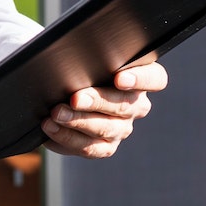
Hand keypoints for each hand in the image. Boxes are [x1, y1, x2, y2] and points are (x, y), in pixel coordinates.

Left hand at [41, 56, 165, 157]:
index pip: (155, 78)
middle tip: (75, 98)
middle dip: (97, 101)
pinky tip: (51, 126)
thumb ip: (89, 59)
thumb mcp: (85, 61)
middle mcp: (136, 105)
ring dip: (79, 120)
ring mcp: (122, 128)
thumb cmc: (77, 71)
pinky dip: (67, 136)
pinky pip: (90, 147)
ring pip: (106, 128)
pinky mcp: (105, 147)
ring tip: (57, 113)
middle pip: (125, 104)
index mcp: (139, 78)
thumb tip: (73, 61)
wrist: (59, 96)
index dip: (140, 79)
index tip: (119, 78)